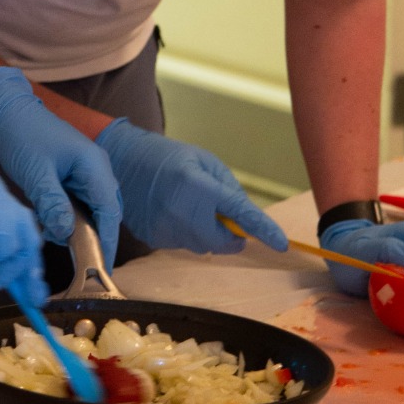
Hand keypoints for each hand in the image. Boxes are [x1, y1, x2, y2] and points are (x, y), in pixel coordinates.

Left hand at [0, 67, 122, 264]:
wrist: (3, 110)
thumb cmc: (21, 134)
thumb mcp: (35, 173)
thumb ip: (53, 204)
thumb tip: (65, 235)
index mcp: (94, 166)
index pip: (109, 212)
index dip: (108, 241)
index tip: (103, 268)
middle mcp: (95, 169)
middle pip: (104, 213)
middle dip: (92, 237)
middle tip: (79, 262)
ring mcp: (83, 172)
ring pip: (88, 210)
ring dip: (75, 227)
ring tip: (54, 237)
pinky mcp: (68, 175)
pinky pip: (74, 203)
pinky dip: (64, 216)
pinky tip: (48, 223)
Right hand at [95, 118, 287, 254]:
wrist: (122, 162)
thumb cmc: (166, 157)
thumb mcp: (205, 162)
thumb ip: (229, 189)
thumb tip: (245, 217)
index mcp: (199, 188)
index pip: (241, 215)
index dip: (263, 230)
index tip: (281, 244)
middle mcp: (183, 213)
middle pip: (223, 243)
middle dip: (230, 235)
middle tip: (225, 218)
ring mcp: (166, 229)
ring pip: (202, 246)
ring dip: (206, 233)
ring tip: (188, 206)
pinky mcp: (154, 239)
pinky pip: (182, 244)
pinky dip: (186, 233)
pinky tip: (172, 212)